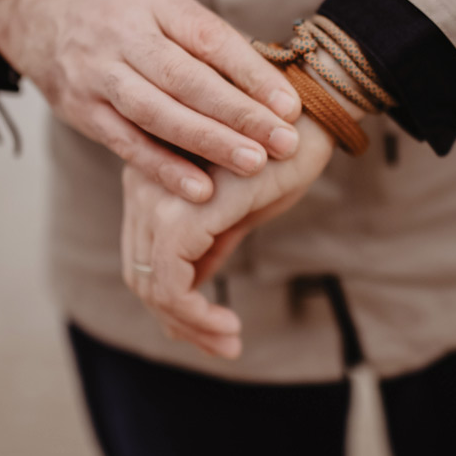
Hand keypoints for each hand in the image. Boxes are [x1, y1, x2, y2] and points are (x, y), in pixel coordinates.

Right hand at [0, 0, 302, 201]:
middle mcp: (122, 36)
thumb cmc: (125, 14)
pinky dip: (164, 168)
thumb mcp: (163, 4)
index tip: (290, 105)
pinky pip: (127, 144)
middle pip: (186, 79)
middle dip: (239, 114)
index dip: (251, 73)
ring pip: (158, 113)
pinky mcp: (83, 111)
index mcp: (154, 3)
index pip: (209, 38)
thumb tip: (271, 77)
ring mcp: (97, 75)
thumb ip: (208, 38)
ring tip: (253, 164)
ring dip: (208, 142)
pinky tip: (200, 189)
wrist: (42, 17)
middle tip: (283, 141)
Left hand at [121, 115, 336, 358]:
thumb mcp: (239, 208)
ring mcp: (157, 198)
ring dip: (192, 324)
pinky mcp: (183, 214)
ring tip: (230, 341)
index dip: (173, 302)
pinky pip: (172, 282)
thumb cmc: (283, 150)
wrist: (312, 111)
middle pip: (142, 274)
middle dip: (180, 321)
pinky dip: (195, 314)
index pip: (144, 255)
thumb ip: (208, 244)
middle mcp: (142, 185)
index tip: (215, 330)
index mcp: (152, 179)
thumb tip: (193, 291)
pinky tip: (230, 325)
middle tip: (226, 345)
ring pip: (153, 285)